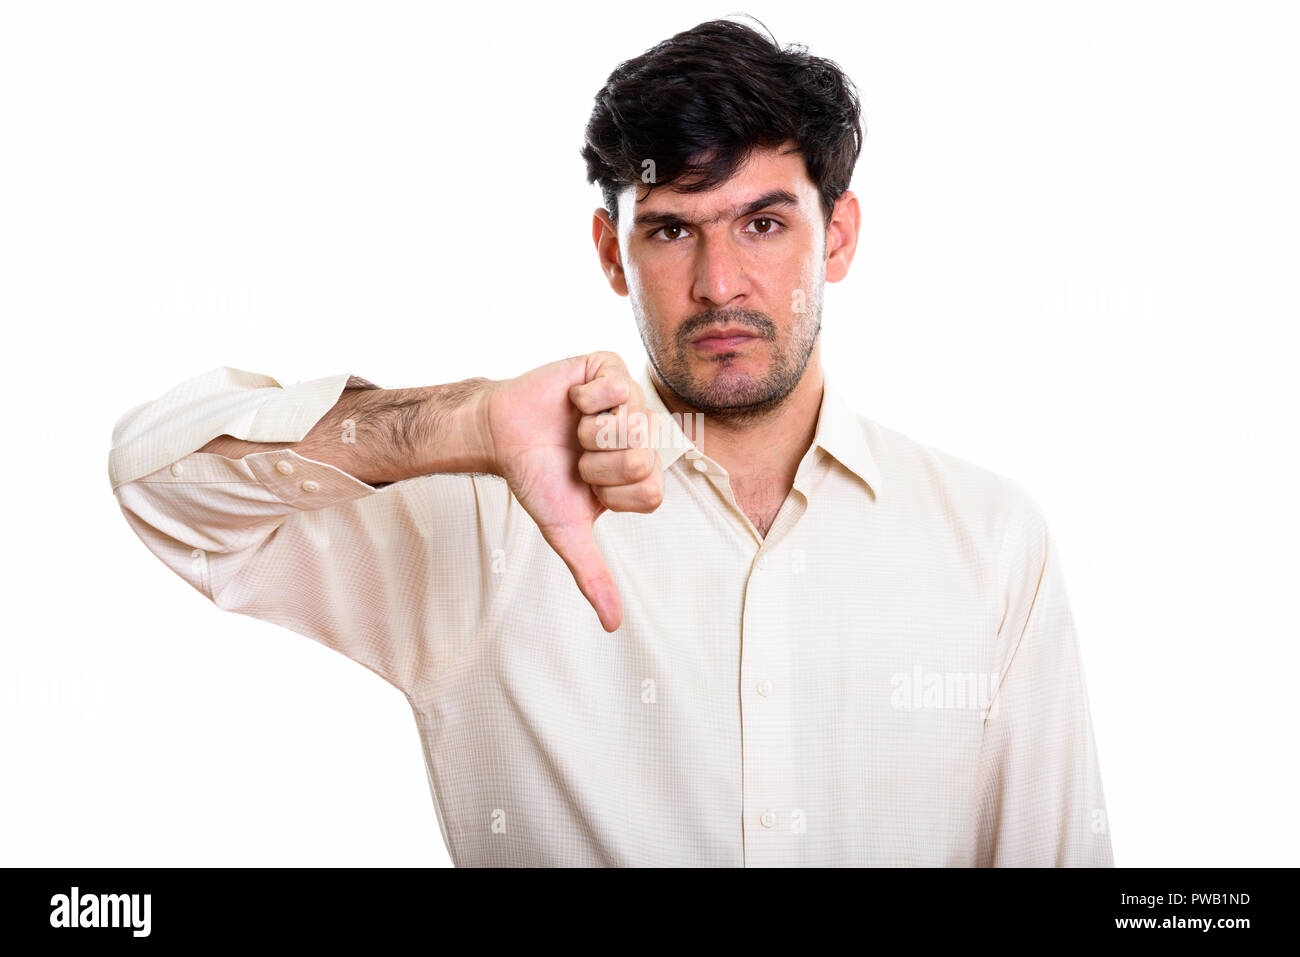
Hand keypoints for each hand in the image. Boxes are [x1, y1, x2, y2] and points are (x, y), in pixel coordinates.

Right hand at [480, 351, 663, 631]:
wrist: (500, 435)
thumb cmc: (537, 478)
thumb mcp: (566, 530)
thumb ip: (593, 575)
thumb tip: (613, 625)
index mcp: (642, 472)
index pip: (651, 490)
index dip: (611, 490)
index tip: (587, 484)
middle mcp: (643, 434)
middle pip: (643, 458)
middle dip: (598, 463)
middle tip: (577, 454)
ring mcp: (630, 399)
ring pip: (629, 423)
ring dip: (588, 431)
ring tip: (574, 428)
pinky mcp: (609, 368)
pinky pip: (615, 385)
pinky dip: (584, 397)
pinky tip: (573, 400)